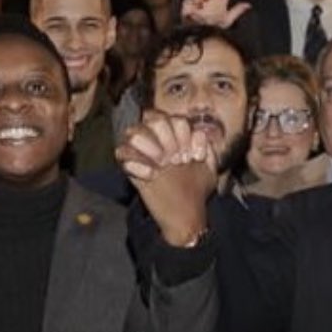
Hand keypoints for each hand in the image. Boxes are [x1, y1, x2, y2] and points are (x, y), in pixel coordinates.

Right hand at [117, 110, 215, 243]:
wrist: (184, 213)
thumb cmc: (196, 188)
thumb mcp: (210, 168)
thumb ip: (208, 149)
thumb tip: (199, 135)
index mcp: (177, 136)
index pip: (175, 119)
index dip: (185, 135)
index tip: (194, 157)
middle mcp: (157, 139)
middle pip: (154, 118)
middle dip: (169, 138)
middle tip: (178, 160)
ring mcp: (141, 151)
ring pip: (134, 132)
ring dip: (151, 147)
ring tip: (163, 165)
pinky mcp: (129, 166)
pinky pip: (121, 152)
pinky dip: (136, 162)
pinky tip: (152, 175)